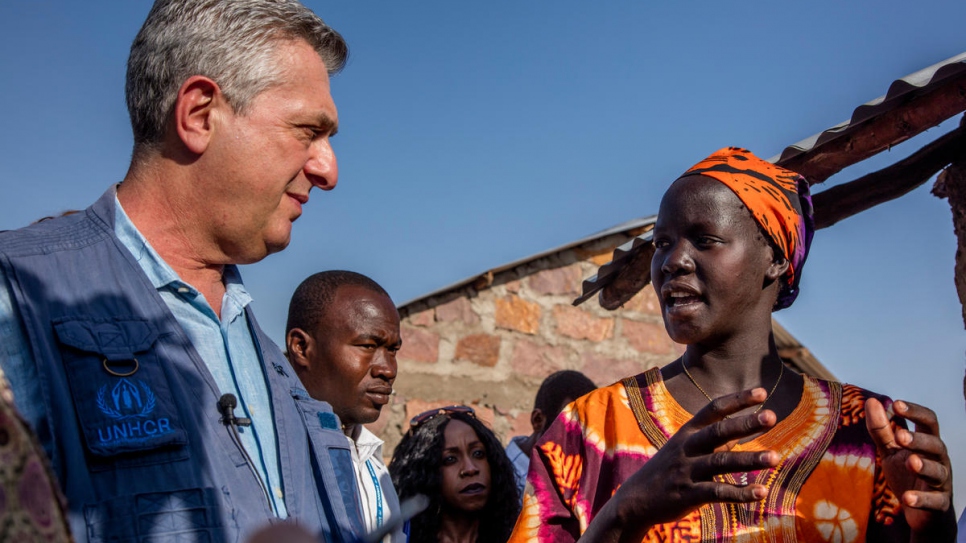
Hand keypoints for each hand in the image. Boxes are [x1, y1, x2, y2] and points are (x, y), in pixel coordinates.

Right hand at [583, 388, 779, 542]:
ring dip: (749, 459)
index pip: (714, 409)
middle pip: (718, 431)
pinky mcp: (688, 495)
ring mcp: (687, 471)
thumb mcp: (685, 446)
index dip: (738, 400)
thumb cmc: (669, 469)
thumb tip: (746, 424)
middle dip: (745, 423)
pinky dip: (740, 493)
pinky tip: (761, 493)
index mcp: (688, 432)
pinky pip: (717, 493)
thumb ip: (714, 436)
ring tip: (775, 458)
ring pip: (721, 462)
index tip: (762, 392)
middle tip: (772, 416)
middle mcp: (687, 448)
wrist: (635, 499)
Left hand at [865, 398, 954, 539]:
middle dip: (919, 440)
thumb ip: (882, 429)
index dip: (915, 412)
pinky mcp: (940, 503)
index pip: (928, 422)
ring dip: (925, 466)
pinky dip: (921, 499)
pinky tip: (907, 498)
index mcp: (927, 443)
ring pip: (938, 471)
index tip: (896, 404)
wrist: (921, 511)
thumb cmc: (907, 474)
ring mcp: (941, 482)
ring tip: (911, 462)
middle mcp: (938, 459)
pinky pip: (934, 501)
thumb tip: (871, 401)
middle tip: (901, 437)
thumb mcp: (891, 450)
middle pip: (936, 445)